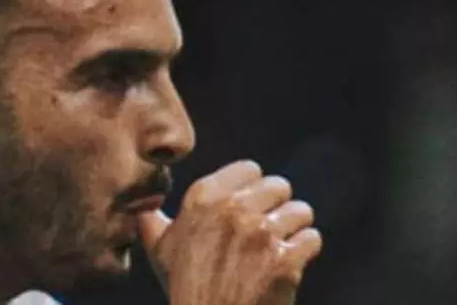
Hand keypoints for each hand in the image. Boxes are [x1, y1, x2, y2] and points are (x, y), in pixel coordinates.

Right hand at [137, 160, 322, 304]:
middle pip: (280, 186)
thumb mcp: (160, 250)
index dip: (253, 188)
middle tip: (267, 228)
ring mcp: (262, 234)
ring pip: (300, 211)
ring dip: (293, 228)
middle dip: (277, 206)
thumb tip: (145, 207)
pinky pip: (311, 238)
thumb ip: (153, 221)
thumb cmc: (186, 287)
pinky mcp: (286, 259)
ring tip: (280, 245)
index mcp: (203, 197)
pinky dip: (305, 250)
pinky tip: (290, 261)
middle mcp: (234, 209)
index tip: (250, 206)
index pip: (250, 169)